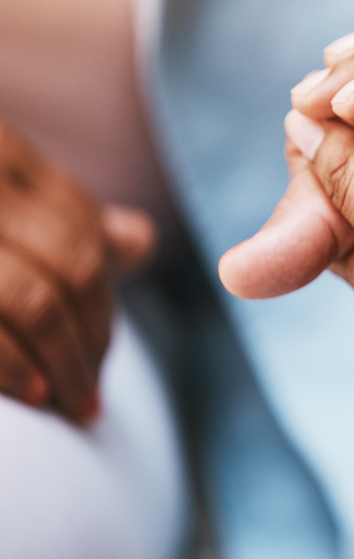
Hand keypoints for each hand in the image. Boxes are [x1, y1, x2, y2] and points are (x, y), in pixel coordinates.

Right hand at [0, 122, 155, 422]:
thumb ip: (55, 225)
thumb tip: (136, 240)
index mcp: (0, 152)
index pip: (81, 231)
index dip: (101, 304)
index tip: (100, 358)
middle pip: (72, 265)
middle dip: (91, 339)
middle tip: (88, 399)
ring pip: (33, 298)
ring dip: (61, 364)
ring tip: (69, 407)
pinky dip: (11, 366)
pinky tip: (30, 395)